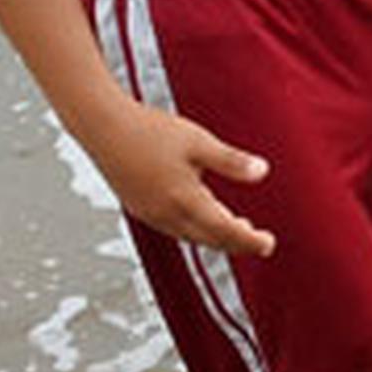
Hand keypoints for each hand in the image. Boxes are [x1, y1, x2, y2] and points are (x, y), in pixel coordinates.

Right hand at [85, 102, 275, 256]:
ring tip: (237, 227)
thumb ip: (231, 162)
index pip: (225, 231)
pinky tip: (202, 214)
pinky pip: (172, 228)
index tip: (268, 244)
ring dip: (215, 236)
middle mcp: (165, 213)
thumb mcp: (199, 142)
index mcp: (184, 199)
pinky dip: (194, 228)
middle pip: (208, 239)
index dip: (249, 241)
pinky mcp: (138, 207)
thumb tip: (262, 172)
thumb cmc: (149, 131)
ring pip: (190, 235)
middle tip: (258, 241)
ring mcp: (149, 213)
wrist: (103, 127)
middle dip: (236, 243)